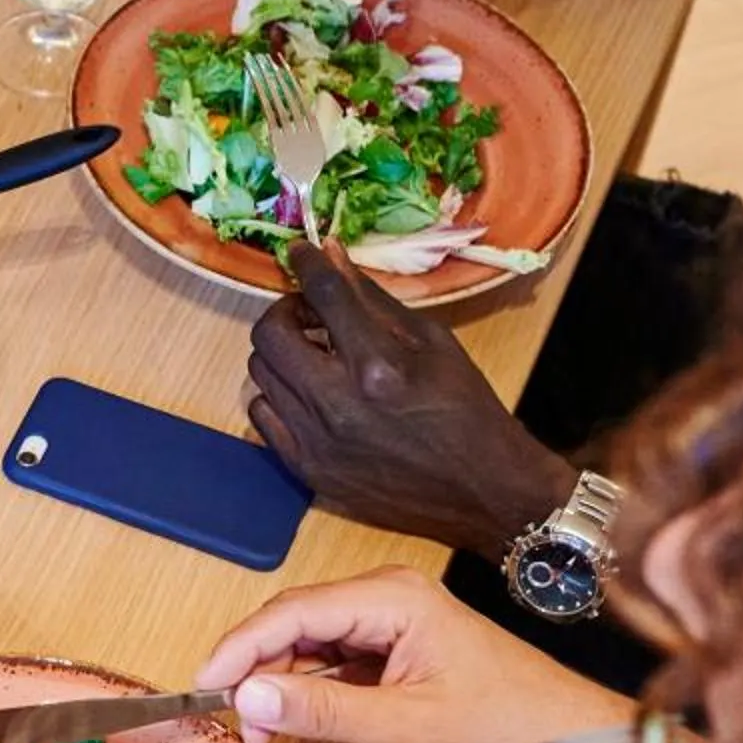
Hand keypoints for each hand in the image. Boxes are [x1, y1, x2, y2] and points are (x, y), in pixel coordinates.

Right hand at [194, 566, 635, 742]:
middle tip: (226, 717)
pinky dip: (306, 692)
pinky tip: (290, 723)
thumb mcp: (405, 726)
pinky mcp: (393, 648)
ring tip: (258, 733)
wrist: (566, 742)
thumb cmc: (507, 727)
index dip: (239, 649)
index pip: (291, 613)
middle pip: (293, 623)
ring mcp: (390, 621)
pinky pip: (332, 661)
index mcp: (392, 599)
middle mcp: (387, 597)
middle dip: (254, 669)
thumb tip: (250, 697)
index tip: (204, 686)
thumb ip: (322, 711)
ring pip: (308, 644)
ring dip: (278, 684)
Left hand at [247, 239, 575, 556]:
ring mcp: (317, 441)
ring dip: (283, 353)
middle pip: (270, 333)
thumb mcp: (432, 342)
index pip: (322, 294)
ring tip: (317, 356)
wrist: (483, 490)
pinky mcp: (307, 470)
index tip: (300, 252)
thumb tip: (330, 254)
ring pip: (259, 372)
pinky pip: (261, 415)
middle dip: (286, 311)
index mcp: (379, 366)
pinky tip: (310, 394)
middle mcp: (338, 404)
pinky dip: (279, 394)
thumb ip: (373, 299)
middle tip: (311, 315)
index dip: (305, 262)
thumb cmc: (465, 409)